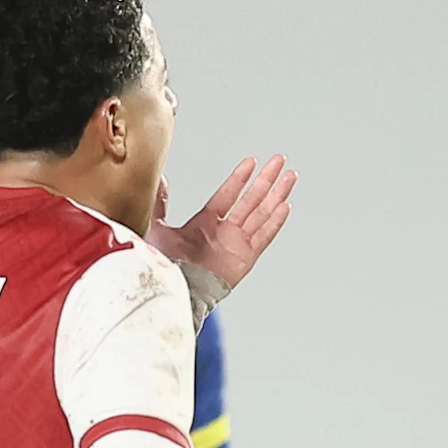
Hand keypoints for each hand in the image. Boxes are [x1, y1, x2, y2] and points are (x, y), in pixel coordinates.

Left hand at [150, 155, 295, 295]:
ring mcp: (237, 244)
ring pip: (263, 213)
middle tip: (279, 160)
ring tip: (290, 176)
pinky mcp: (245, 258)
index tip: (251, 162)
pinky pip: (264, 236)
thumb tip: (157, 178)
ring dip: (277, 194)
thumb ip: (159, 203)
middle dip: (266, 179)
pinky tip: (285, 205)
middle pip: (252, 199)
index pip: (228, 194)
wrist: (172, 287)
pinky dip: (275, 221)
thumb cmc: (162, 265)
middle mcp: (224, 232)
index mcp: (205, 224)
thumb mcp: (157, 226)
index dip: (240, 178)